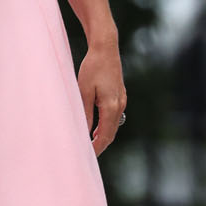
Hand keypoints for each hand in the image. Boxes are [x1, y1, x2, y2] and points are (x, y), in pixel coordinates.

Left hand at [78, 39, 125, 156]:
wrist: (105, 48)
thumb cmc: (92, 68)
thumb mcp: (84, 91)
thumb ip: (85, 113)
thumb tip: (84, 133)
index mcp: (111, 106)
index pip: (105, 135)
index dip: (96, 148)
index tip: (86, 156)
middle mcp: (120, 105)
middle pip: (111, 133)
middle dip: (100, 145)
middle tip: (86, 155)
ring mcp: (122, 100)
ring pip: (113, 125)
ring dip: (102, 136)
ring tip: (89, 145)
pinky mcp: (120, 95)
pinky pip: (114, 116)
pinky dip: (105, 126)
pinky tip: (95, 129)